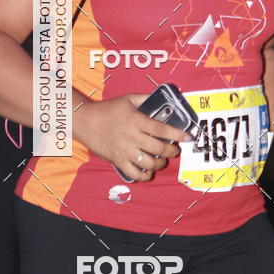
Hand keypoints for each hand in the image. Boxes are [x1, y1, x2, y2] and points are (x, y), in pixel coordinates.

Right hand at [74, 93, 191, 181]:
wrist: (86, 121)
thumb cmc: (107, 110)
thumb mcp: (128, 99)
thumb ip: (145, 99)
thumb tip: (159, 98)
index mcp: (137, 121)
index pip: (163, 130)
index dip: (178, 135)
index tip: (187, 138)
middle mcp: (133, 137)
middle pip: (159, 149)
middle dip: (171, 151)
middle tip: (174, 150)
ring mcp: (125, 150)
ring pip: (149, 163)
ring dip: (160, 164)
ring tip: (162, 161)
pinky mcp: (118, 160)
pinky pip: (134, 173)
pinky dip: (144, 175)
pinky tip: (148, 172)